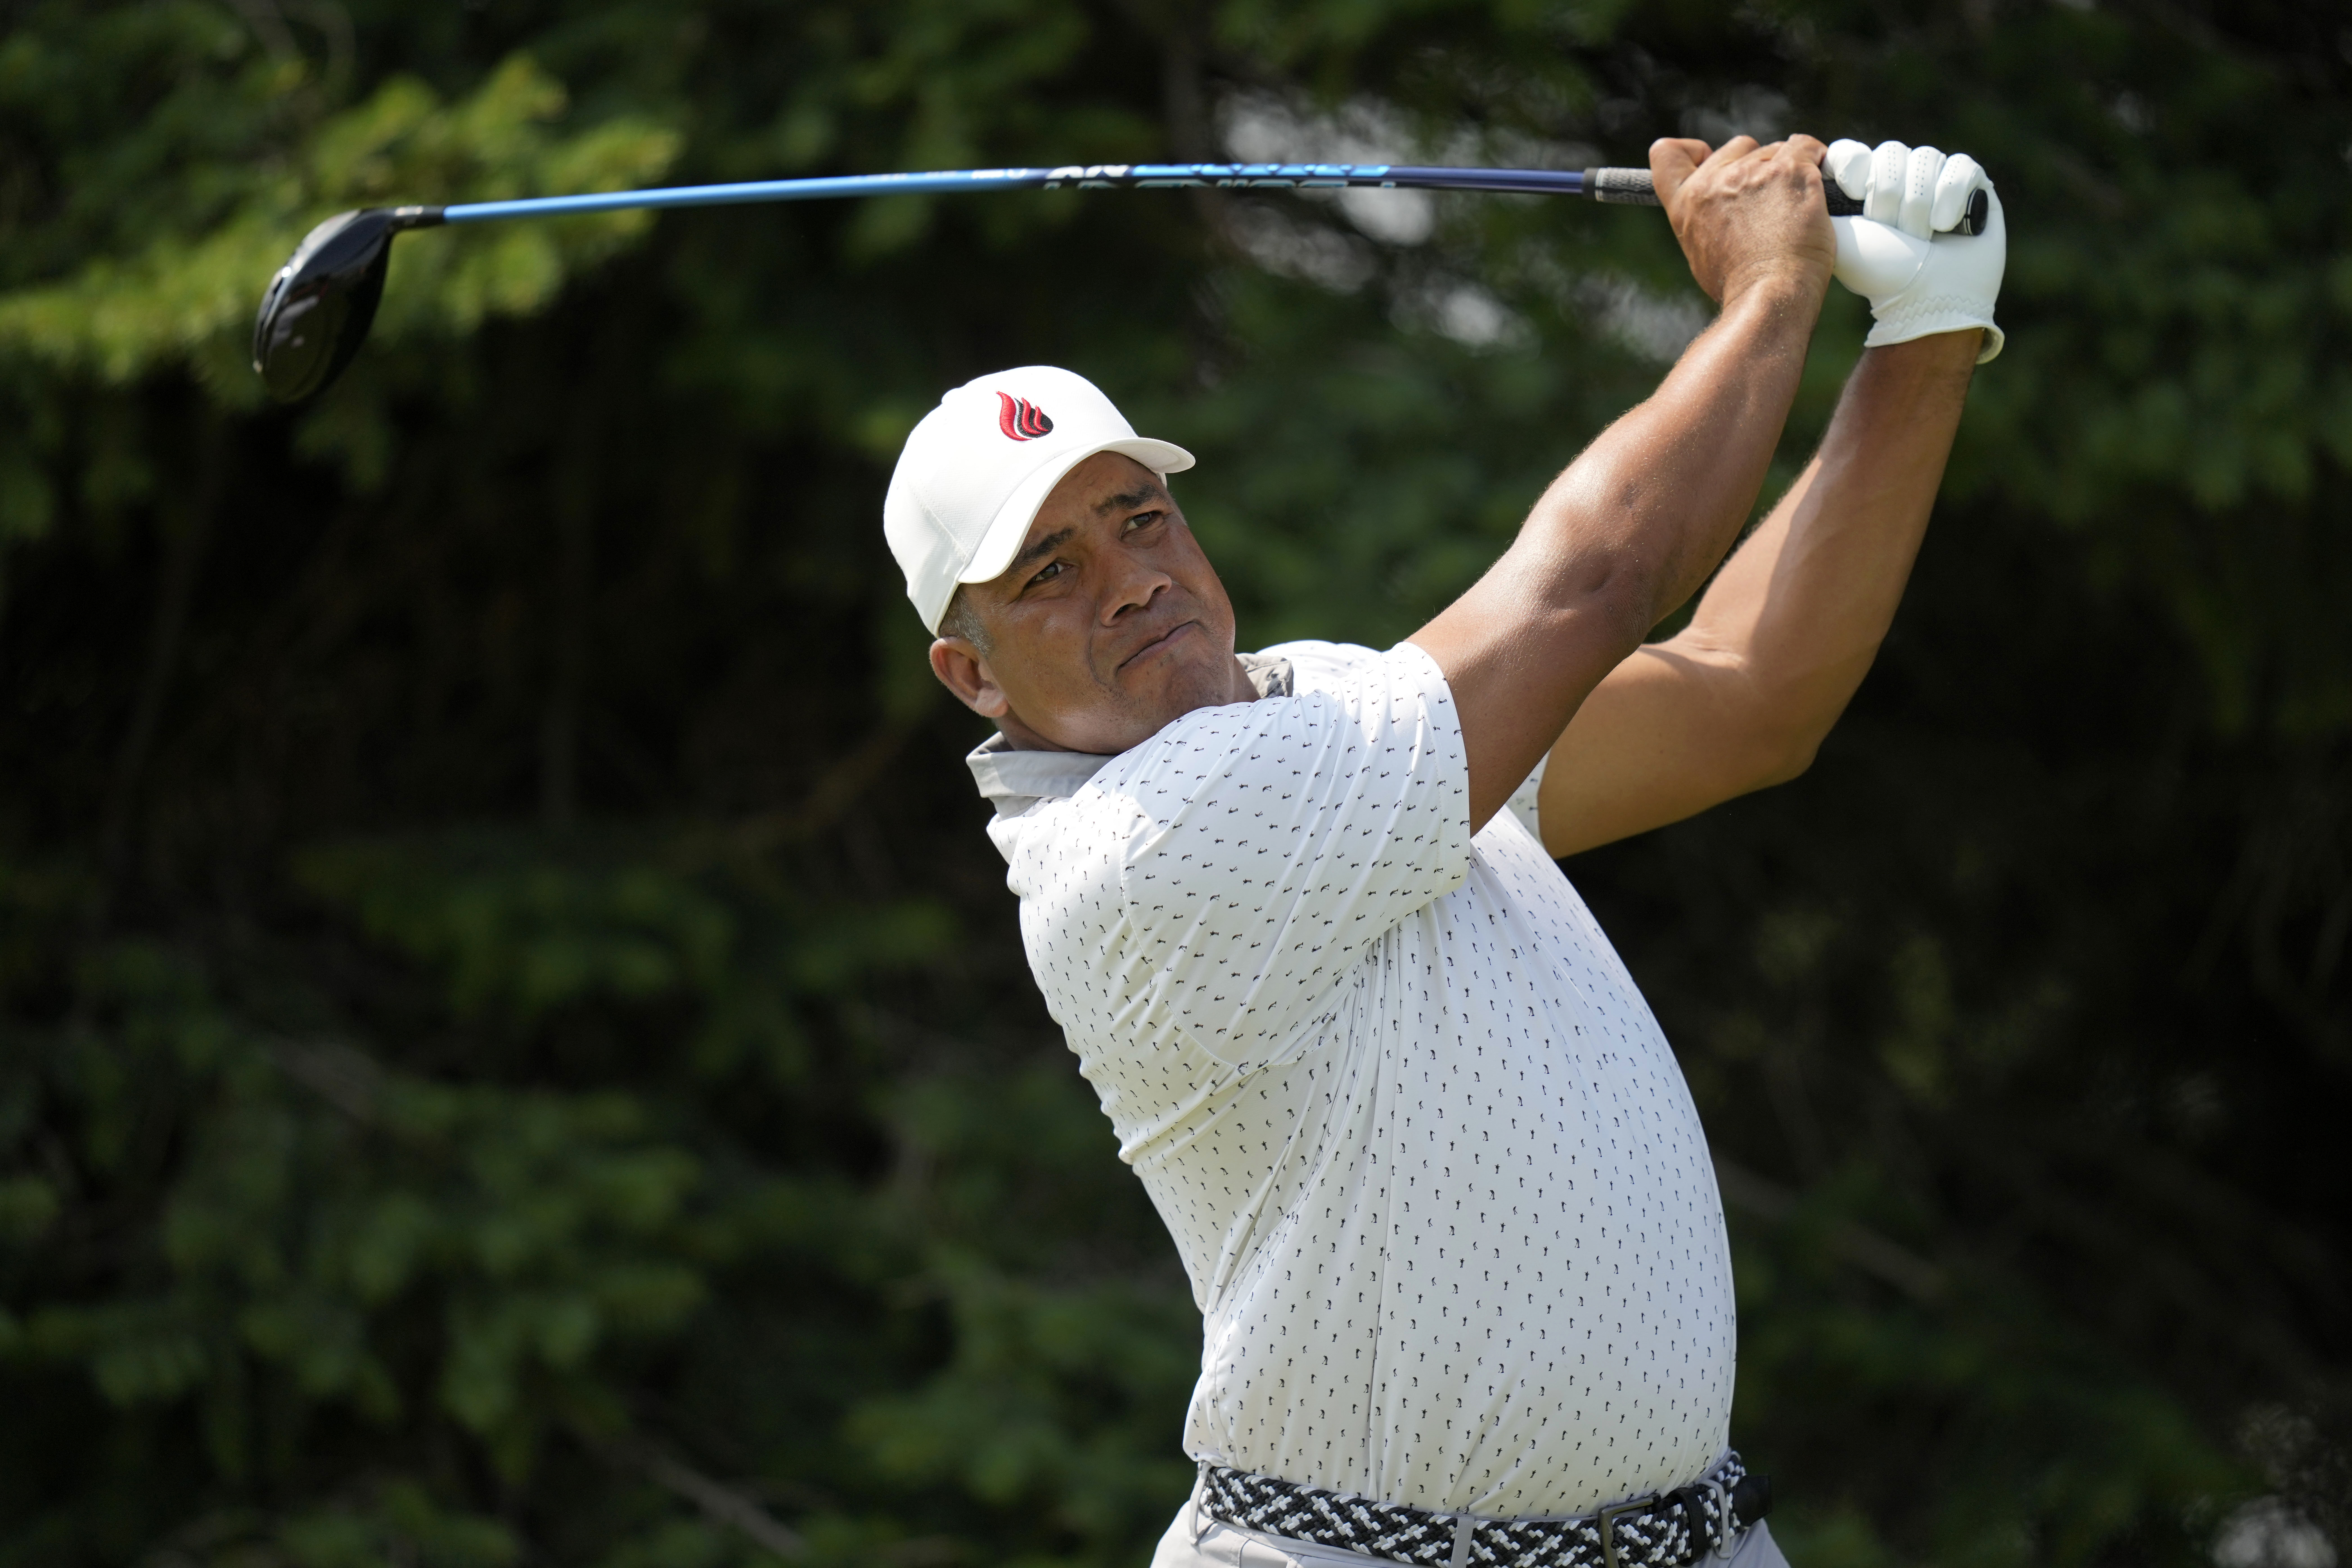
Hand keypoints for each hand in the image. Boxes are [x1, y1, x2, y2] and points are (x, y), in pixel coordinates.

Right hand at [1651, 135, 1837, 305]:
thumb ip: (1705, 223)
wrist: (1769, 296)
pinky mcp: (1789, 171)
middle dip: (1757, 165)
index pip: (1668, 155)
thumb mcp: (1702, 255)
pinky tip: (1818, 184)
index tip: (1710, 160)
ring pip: (1777, 149)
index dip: (1692, 151)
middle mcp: (1714, 182)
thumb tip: (1722, 218)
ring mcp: (1752, 173)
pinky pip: (1807, 147)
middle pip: (1740, 148)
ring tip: (1796, 209)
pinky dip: (1816, 160)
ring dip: (1789, 170)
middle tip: (1772, 202)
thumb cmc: (1740, 287)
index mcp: (1686, 203)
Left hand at [1823, 139, 2006, 362]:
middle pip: (1891, 153)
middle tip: (1892, 232)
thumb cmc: (1880, 274)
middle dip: (1888, 197)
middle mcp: (1900, 177)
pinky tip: (1946, 226)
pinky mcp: (1973, 183)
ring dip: (1918, 203)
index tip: (1851, 194)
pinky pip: (1960, 167)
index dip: (1853, 166)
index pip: (1853, 151)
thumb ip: (1819, 205)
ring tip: (1921, 238)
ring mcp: (1937, 178)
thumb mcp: (1839, 239)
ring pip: (1926, 158)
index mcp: (1864, 187)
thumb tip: (1804, 172)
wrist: (1926, 299)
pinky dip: (1951, 197)